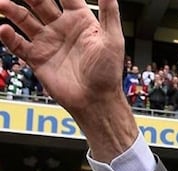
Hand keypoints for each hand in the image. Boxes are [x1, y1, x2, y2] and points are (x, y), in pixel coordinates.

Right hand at [0, 0, 136, 155]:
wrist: (95, 100)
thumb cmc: (108, 72)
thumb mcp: (113, 39)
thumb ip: (110, 13)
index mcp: (81, 20)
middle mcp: (62, 28)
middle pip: (39, 3)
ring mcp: (48, 42)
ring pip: (24, 19)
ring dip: (12, 10)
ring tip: (2, 4)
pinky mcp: (37, 58)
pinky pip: (18, 44)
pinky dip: (8, 36)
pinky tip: (4, 29)